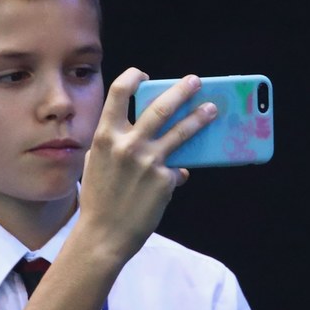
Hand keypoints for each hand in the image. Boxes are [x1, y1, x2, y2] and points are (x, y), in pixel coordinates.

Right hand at [76, 69, 215, 262]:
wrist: (104, 235)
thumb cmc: (99, 199)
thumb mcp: (97, 164)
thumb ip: (115, 145)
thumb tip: (140, 135)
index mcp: (105, 137)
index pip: (118, 93)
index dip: (132, 77)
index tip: (144, 74)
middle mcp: (128, 145)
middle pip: (160, 107)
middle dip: (181, 90)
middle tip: (195, 81)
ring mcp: (149, 162)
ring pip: (181, 132)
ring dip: (199, 117)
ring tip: (212, 109)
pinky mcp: (165, 180)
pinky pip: (178, 169)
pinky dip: (178, 171)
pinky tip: (181, 174)